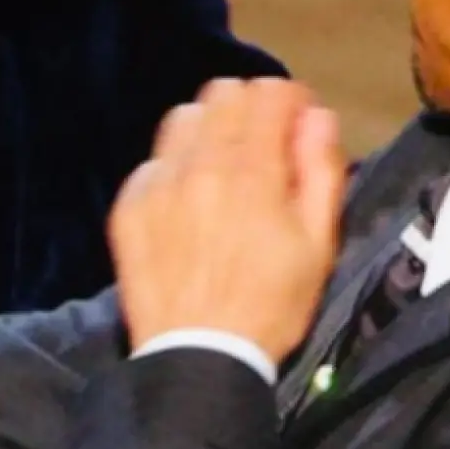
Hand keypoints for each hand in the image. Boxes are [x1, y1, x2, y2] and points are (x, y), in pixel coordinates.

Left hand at [110, 77, 344, 364]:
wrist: (197, 356)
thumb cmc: (272, 305)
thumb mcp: (319, 244)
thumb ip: (320, 171)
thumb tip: (317, 116)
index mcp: (251, 171)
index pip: (269, 92)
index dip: (291, 102)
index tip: (298, 126)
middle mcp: (198, 164)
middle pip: (223, 94)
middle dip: (251, 109)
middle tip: (264, 146)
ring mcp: (156, 183)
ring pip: (183, 118)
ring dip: (210, 131)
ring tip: (224, 169)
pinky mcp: (129, 206)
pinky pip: (154, 161)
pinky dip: (176, 168)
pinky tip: (189, 202)